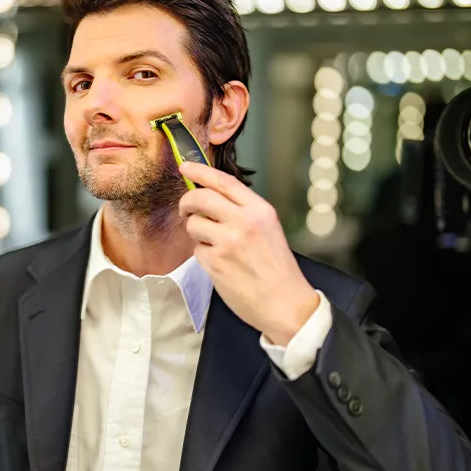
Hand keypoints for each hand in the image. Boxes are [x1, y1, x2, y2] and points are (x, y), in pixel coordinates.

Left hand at [178, 162, 318, 345]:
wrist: (285, 304)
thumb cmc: (277, 270)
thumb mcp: (269, 230)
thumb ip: (243, 212)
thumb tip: (211, 199)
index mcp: (260, 211)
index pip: (224, 182)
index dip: (201, 171)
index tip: (185, 166)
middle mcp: (244, 222)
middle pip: (200, 198)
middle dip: (187, 202)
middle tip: (186, 209)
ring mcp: (228, 242)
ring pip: (193, 223)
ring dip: (196, 232)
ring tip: (213, 245)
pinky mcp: (215, 262)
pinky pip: (196, 249)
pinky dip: (202, 255)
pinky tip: (219, 264)